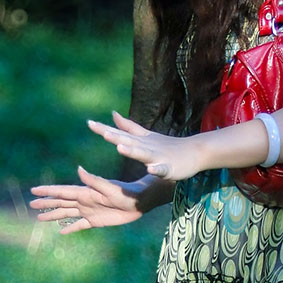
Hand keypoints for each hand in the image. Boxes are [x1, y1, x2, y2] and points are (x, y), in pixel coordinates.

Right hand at [30, 166, 168, 233]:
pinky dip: (70, 228)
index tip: (34, 190)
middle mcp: (84, 201)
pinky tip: (61, 232)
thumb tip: (79, 169)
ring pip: (66, 214)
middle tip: (31, 204)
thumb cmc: (127, 193)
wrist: (140, 201)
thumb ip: (94, 180)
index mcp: (85, 192)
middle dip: (46, 203)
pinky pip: (79, 225)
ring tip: (39, 218)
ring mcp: (89, 211)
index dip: (48, 191)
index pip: (62, 191)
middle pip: (60, 203)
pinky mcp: (96, 221)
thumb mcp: (110, 188)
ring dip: (53, 215)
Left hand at [88, 111, 203, 180]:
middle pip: (128, 141)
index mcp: (139, 141)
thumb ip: (127, 126)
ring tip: (120, 147)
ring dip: (132, 151)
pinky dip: (156, 168)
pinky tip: (150, 169)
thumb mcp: (145, 136)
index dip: (104, 129)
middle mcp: (146, 147)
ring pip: (143, 154)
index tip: (89, 123)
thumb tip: (112, 114)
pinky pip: (162, 169)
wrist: (194, 151)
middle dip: (115, 137)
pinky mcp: (169, 168)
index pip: (119, 134)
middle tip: (102, 132)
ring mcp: (158, 157)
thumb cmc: (168, 145)